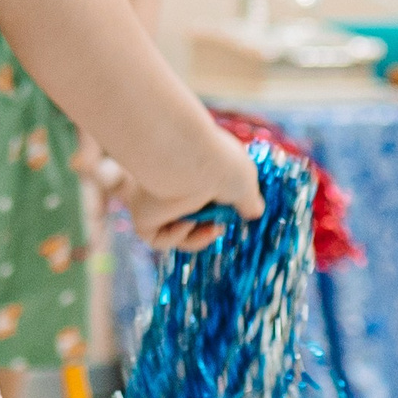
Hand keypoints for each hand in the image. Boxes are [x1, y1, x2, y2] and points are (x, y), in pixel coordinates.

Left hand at [98, 129, 264, 251]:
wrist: (191, 159)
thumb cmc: (220, 163)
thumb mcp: (245, 181)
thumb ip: (248, 200)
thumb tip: (254, 212)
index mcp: (192, 170)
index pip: (200, 194)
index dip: (217, 208)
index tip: (233, 212)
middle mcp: (172, 183)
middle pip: (188, 216)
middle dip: (208, 227)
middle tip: (218, 226)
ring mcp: (156, 198)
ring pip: (172, 231)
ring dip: (196, 238)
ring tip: (210, 228)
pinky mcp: (142, 211)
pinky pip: (154, 237)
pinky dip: (174, 237)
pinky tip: (185, 222)